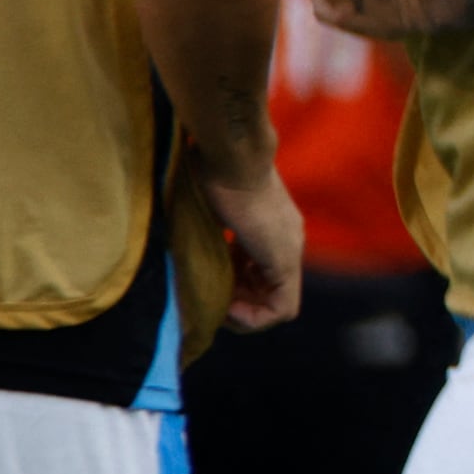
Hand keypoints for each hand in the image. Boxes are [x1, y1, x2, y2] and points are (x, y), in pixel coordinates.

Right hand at [204, 156, 306, 332]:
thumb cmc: (208, 171)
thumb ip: (206, 233)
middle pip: (267, 290)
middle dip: (238, 302)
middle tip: (210, 299)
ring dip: (244, 311)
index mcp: (270, 227)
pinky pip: (282, 308)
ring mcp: (289, 249)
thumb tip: (183, 253)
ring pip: (276, 302)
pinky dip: (255, 318)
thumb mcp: (204, 210)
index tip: (209, 283)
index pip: (260, 271)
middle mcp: (287, 239)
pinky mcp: (285, 259)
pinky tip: (227, 309)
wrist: (230, 155)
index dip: (235, 288)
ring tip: (217, 305)